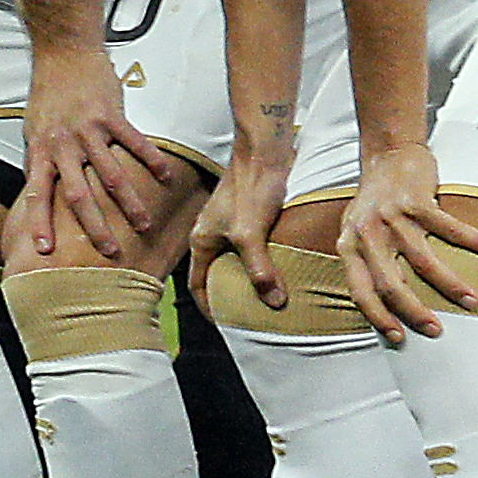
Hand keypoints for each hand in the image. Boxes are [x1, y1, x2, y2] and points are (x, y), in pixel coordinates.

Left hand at [18, 42, 181, 259]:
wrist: (63, 52)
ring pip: (110, 174)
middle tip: (109, 251)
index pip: (37, 194)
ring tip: (144, 225)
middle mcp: (62, 144)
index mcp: (41, 150)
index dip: (39, 223)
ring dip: (128, 204)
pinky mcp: (110, 115)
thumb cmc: (48, 93)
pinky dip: (150, 161)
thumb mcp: (32, 130)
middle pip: (77, 193)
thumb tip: (38, 194)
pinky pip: (134, 142)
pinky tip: (165, 178)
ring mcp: (87, 130)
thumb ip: (39, 162)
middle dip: (93, 226)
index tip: (44, 251)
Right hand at [187, 146, 294, 314]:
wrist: (265, 151)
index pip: (197, 286)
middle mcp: (211, 234)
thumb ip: (260, 270)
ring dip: (249, 280)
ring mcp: (229, 225)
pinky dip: (261, 264)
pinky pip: (251, 249)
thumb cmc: (251, 188)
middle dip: (231, 297)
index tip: (228, 325)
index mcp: (201, 240)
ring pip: (236, 262)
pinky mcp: (248, 217)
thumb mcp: (251, 235)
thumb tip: (274, 303)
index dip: (209, 308)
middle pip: (217, 275)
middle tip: (251, 317)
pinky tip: (280, 271)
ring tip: (268, 299)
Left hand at [338, 143, 477, 340]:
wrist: (387, 153)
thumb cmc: (375, 201)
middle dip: (414, 311)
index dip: (377, 316)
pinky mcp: (416, 199)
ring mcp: (392, 216)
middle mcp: (367, 233)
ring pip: (423, 261)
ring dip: (450, 285)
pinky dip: (475, 241)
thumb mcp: (357, 231)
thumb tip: (385, 307)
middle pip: (390, 283)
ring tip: (473, 302)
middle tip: (437, 330)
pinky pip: (450, 227)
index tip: (398, 338)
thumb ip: (365, 263)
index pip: (360, 290)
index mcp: (349, 244)